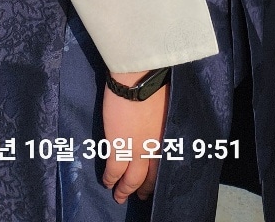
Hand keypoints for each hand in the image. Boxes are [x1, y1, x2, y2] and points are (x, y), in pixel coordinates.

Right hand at [101, 80, 168, 203]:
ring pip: (131, 179)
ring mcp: (135, 149)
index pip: (164, 164)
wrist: (137, 77)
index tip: (153, 183)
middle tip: (139, 196)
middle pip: (149, 177)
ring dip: (124, 190)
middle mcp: (154, 147)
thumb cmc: (154, 81)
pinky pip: (113, 170)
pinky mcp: (117, 146)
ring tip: (119, 196)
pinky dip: (110, 179)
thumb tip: (159, 124)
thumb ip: (163, 120)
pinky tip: (107, 182)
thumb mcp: (166, 105)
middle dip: (143, 189)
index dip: (157, 177)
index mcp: (167, 136)